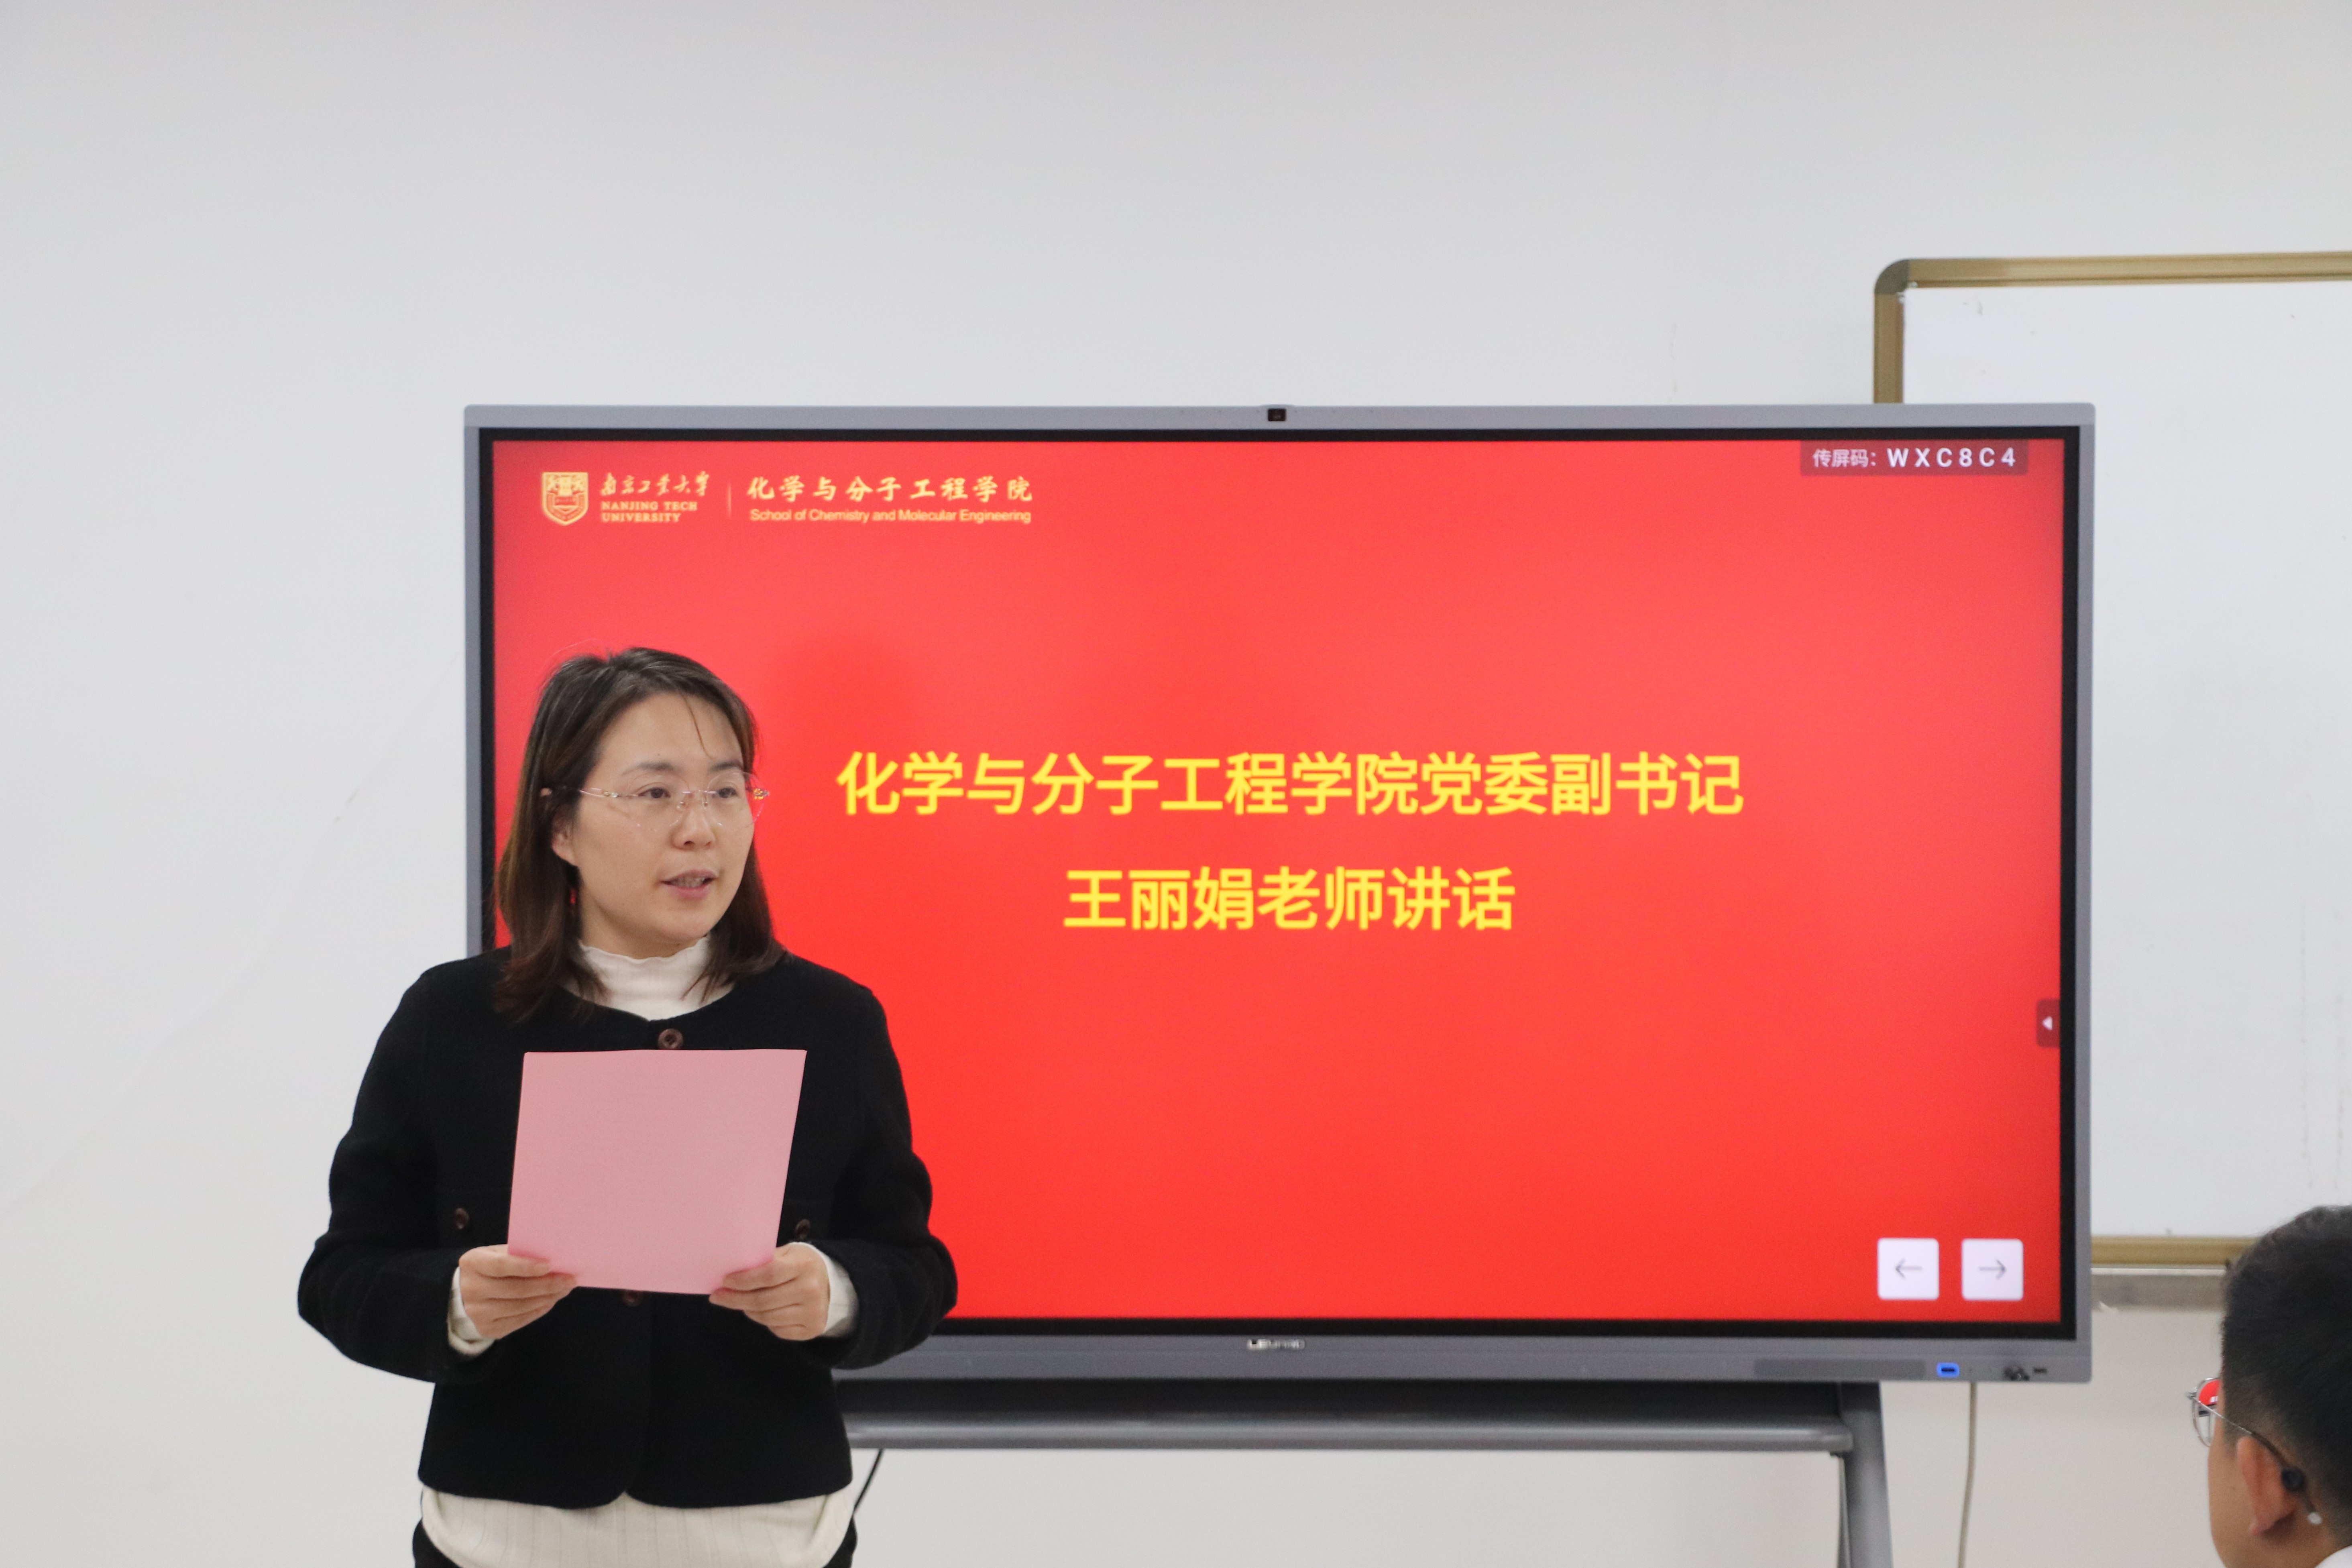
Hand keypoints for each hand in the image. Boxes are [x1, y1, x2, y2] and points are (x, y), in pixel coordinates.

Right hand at [457, 1245, 575, 1338]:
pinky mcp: (487, 1329)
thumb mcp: (496, 1253)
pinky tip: (551, 1300)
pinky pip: (520, 1320)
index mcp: (472, 1263)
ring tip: (564, 1289)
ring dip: (547, 1298)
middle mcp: (471, 1289)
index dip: (525, 1266)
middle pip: (515, 1289)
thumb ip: (517, 1254)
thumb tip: (554, 1259)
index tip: (550, 1265)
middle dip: (547, 1284)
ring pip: (520, 1306)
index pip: (500, 1265)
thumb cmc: (489, 1266)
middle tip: (569, 1279)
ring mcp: (477, 1312)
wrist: (464, 1293)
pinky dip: (539, 1310)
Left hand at [709, 1243, 831, 1339]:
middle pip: (763, 1300)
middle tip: (718, 1297)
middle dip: (735, 1299)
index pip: (767, 1275)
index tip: (724, 1281)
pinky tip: (761, 1312)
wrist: (833, 1284)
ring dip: (748, 1310)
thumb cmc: (801, 1265)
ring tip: (740, 1303)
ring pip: (767, 1318)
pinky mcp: (812, 1329)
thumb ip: (765, 1262)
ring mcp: (813, 1312)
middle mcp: (811, 1289)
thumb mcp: (788, 1254)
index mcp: (804, 1265)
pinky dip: (765, 1321)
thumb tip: (732, 1275)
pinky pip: (778, 1330)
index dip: (743, 1280)